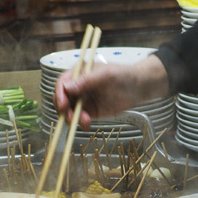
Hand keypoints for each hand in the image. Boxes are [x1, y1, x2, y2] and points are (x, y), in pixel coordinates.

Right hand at [55, 56, 169, 128]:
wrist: (139, 88)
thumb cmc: (123, 75)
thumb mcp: (105, 75)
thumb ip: (86, 81)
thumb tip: (67, 88)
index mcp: (79, 73)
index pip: (62, 83)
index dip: (59, 94)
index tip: (63, 104)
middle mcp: (77, 86)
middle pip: (61, 99)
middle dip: (63, 109)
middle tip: (70, 117)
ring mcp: (83, 99)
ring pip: (69, 111)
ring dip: (72, 118)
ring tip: (85, 120)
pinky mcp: (90, 111)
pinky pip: (79, 119)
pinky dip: (81, 123)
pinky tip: (87, 124)